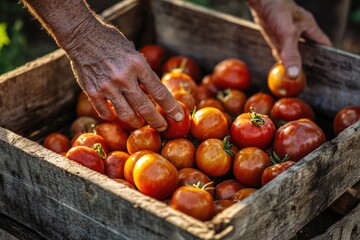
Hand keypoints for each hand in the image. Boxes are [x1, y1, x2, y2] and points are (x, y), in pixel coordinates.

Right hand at [63, 20, 183, 131]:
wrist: (82, 35)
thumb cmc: (111, 41)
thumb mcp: (133, 52)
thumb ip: (142, 71)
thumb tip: (152, 90)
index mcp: (138, 65)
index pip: (160, 92)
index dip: (171, 107)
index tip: (179, 117)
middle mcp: (124, 78)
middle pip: (145, 108)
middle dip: (157, 121)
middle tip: (163, 127)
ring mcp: (107, 86)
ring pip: (127, 115)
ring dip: (136, 122)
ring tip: (139, 122)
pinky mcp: (92, 92)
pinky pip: (106, 113)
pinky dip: (113, 116)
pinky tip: (115, 114)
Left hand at [246, 0, 331, 77]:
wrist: (260, 2)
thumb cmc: (277, 12)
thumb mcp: (287, 35)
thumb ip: (291, 55)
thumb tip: (294, 75)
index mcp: (310, 28)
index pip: (323, 45)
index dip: (325, 58)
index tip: (324, 72)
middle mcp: (301, 31)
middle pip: (309, 50)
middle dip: (309, 63)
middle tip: (308, 79)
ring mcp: (288, 33)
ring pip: (294, 51)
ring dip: (294, 62)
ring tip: (295, 77)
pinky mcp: (276, 35)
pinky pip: (281, 50)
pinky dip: (281, 59)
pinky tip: (279, 67)